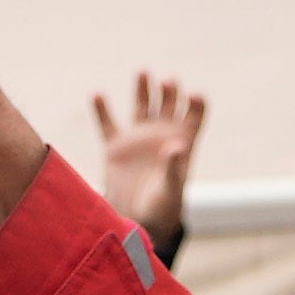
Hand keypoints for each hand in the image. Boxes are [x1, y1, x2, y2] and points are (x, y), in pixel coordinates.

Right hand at [86, 70, 208, 254]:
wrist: (137, 221)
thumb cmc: (162, 207)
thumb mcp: (171, 189)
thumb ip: (174, 167)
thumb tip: (176, 146)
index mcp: (183, 141)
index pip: (194, 113)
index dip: (196, 102)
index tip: (193, 95)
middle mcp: (162, 134)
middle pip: (169, 102)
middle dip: (170, 90)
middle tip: (168, 81)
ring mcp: (139, 138)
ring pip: (142, 104)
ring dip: (143, 88)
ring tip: (144, 73)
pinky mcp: (116, 146)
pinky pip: (107, 123)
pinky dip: (102, 109)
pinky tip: (98, 95)